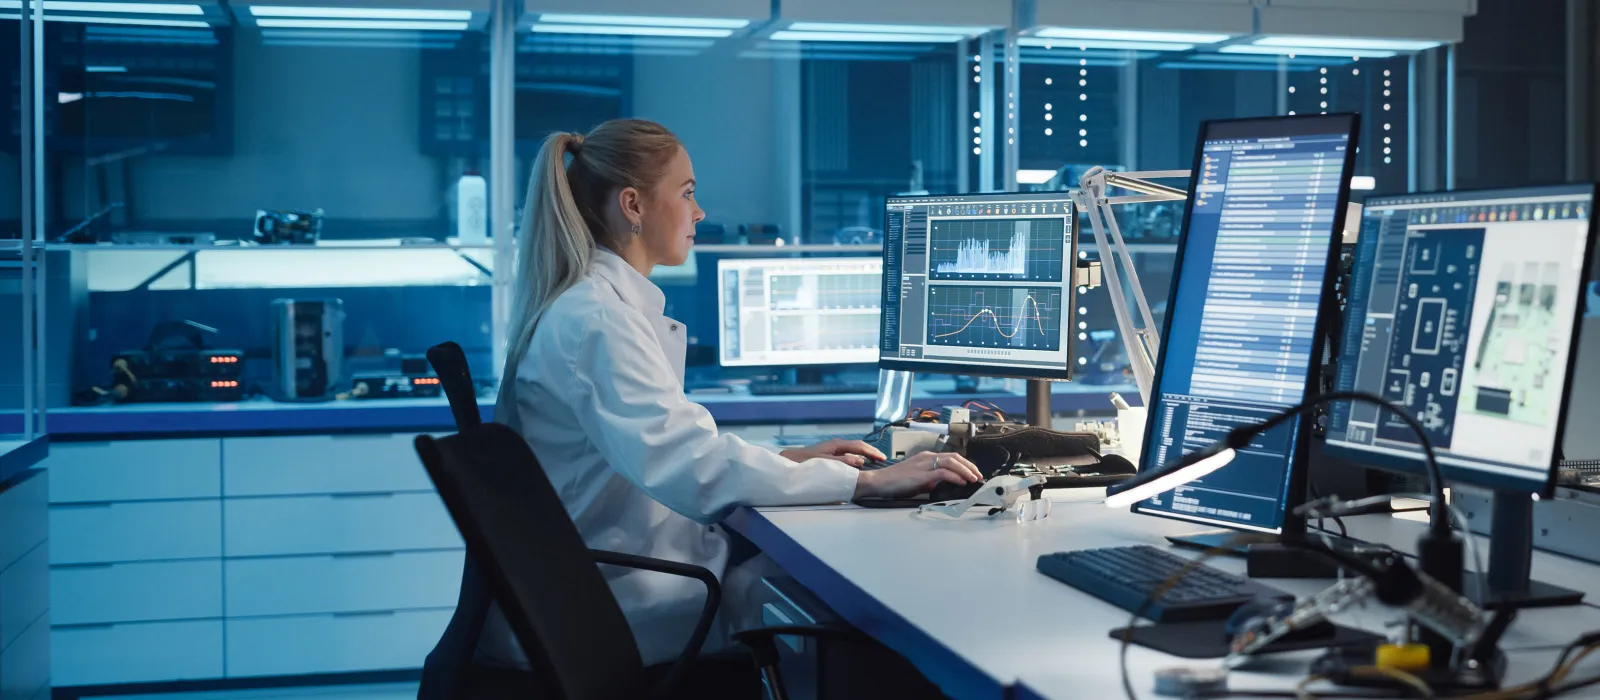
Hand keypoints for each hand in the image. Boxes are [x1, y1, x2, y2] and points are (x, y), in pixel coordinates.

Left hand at [781, 438, 884, 467]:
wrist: (790, 461)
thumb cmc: (805, 462)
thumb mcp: (826, 463)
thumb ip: (843, 462)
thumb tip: (860, 460)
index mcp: (837, 444)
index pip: (860, 446)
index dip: (872, 452)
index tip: (883, 458)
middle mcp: (836, 444)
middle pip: (859, 446)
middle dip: (871, 452)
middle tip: (883, 459)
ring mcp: (833, 448)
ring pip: (854, 449)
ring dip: (865, 454)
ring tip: (875, 460)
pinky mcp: (830, 454)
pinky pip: (848, 454)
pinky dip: (857, 457)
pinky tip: (859, 463)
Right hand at [853, 451, 981, 499]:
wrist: (879, 482)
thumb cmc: (895, 482)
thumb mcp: (917, 480)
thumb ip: (930, 480)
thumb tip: (943, 486)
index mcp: (925, 457)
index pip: (950, 457)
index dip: (965, 464)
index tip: (973, 473)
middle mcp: (926, 457)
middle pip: (954, 457)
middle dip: (969, 466)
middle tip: (978, 475)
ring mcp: (924, 464)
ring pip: (951, 462)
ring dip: (966, 470)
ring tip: (974, 478)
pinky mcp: (921, 473)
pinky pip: (943, 472)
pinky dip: (955, 476)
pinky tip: (961, 481)